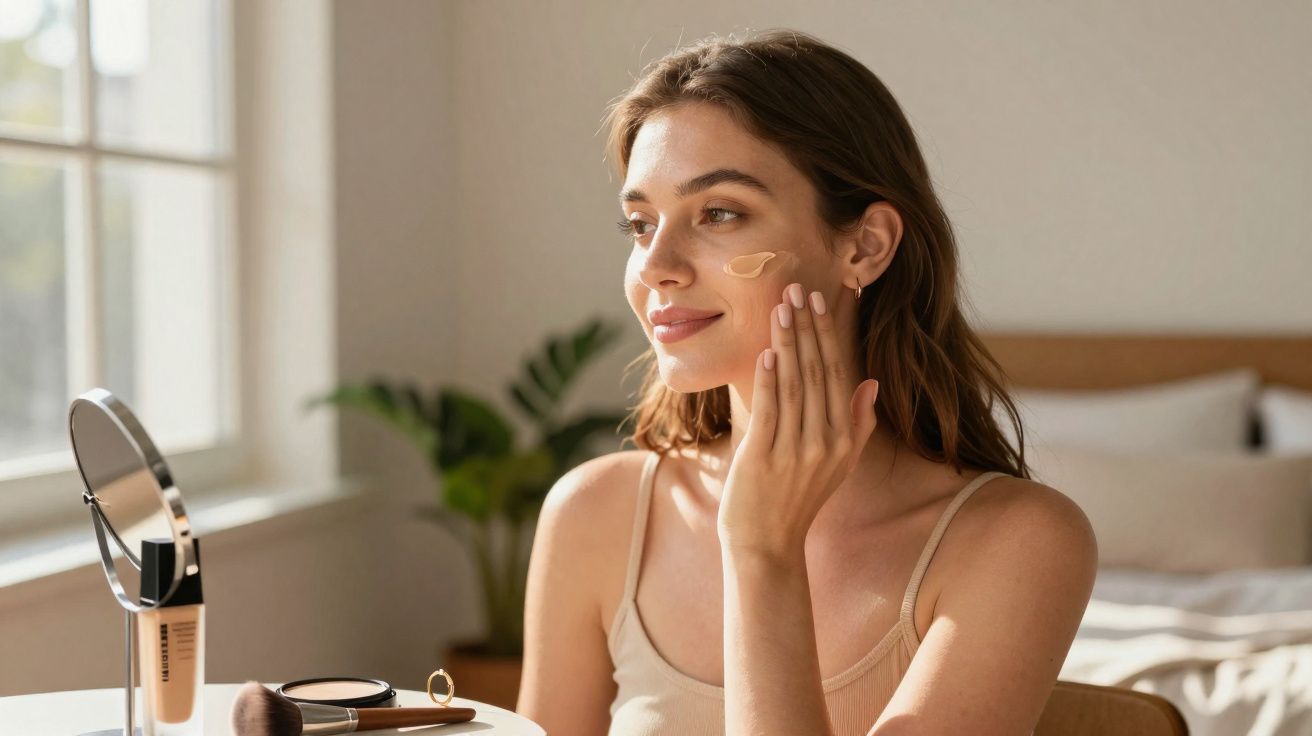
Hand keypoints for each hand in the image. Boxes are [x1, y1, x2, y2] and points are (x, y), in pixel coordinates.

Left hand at [716, 281, 880, 557]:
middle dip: (807, 327)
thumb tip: (872, 383)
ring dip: (787, 342)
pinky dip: (769, 379)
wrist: (767, 545)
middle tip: (797, 289)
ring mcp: (796, 451)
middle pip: (818, 372)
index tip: (821, 301)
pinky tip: (767, 351)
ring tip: (780, 307)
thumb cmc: (797, 501)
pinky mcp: (765, 458)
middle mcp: (826, 443)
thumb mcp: (839, 464)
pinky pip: (770, 410)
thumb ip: (858, 424)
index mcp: (845, 439)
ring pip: (794, 384)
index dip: (828, 335)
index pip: (838, 374)